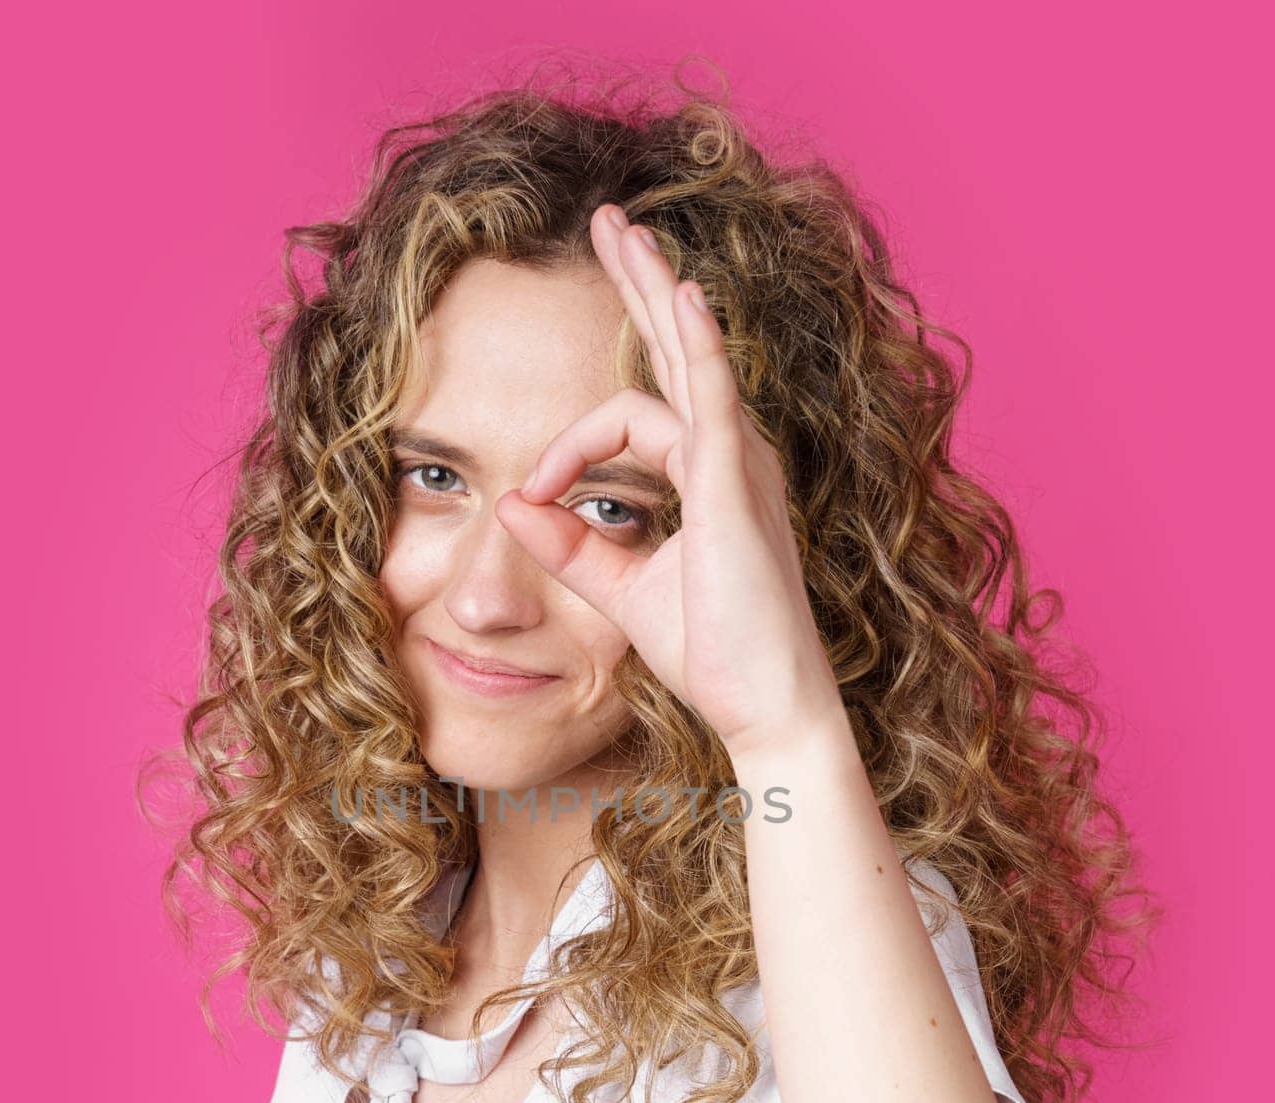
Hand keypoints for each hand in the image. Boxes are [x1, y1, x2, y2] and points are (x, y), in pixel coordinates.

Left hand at [495, 203, 843, 763]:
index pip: (632, 417)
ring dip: (654, 289)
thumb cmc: (712, 653)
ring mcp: (739, 466)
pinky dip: (700, 346)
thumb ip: (572, 547)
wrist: (762, 707)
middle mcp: (731, 456)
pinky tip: (682, 294)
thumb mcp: (623, 591)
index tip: (531, 497)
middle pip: (677, 349)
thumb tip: (512, 505)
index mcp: (708, 474)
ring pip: (690, 357)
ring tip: (622, 229)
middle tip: (607, 222)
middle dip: (639, 283)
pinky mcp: (737, 488)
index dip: (569, 445)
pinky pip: (715, 400)